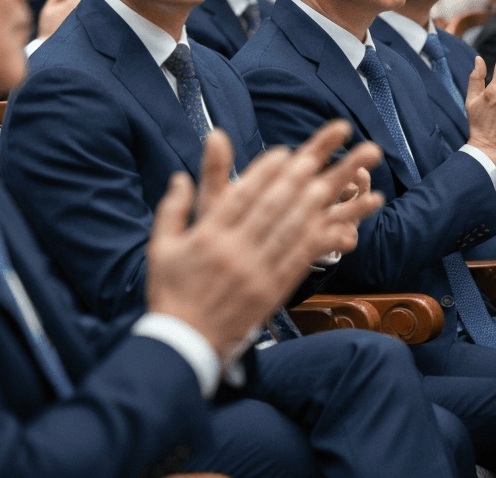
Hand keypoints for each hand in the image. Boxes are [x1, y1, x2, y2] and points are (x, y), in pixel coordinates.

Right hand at [146, 121, 383, 360]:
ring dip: (311, 206)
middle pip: (270, 208)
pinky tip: (334, 228)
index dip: (264, 172)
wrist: (183, 343)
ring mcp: (255, 273)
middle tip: (314, 158)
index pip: (240, 196)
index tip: (282, 152)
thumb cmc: (170, 291)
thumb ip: (172, 209)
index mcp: (208, 236)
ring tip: (329, 184)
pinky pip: (297, 263)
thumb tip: (180, 177)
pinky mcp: (270, 293)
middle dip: (294, 180)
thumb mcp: (161, 246)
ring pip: (288, 232)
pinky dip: (317, 243)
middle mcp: (234, 251)